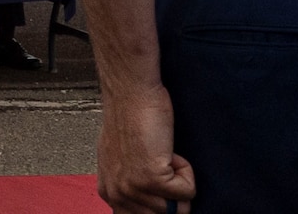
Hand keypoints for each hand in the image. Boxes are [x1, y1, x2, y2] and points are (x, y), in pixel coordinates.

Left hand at [97, 85, 194, 212]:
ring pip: (178, 208)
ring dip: (179, 178)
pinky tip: (168, 150)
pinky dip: (187, 170)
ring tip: (162, 154)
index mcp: (109, 193)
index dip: (160, 205)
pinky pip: (188, 192)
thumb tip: (147, 207)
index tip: (164, 184)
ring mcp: (132, 188)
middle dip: (172, 192)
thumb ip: (129, 186)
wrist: (131, 94)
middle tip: (160, 162)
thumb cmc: (131, 120)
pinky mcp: (151, 179)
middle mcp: (117, 195)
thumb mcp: (121, 161)